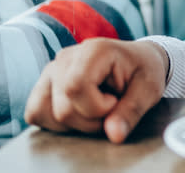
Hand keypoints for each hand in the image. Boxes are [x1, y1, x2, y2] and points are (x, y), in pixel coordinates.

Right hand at [24, 38, 168, 143]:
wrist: (137, 61)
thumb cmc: (143, 70)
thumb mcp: (149, 88)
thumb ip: (132, 111)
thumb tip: (114, 135)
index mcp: (94, 50)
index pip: (75, 87)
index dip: (97, 107)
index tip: (115, 101)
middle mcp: (66, 57)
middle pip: (62, 108)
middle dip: (90, 120)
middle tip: (110, 106)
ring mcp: (51, 70)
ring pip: (44, 112)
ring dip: (72, 122)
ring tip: (94, 108)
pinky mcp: (44, 84)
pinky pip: (35, 112)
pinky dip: (55, 122)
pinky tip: (79, 111)